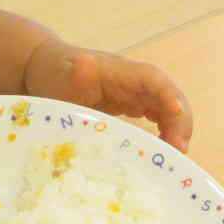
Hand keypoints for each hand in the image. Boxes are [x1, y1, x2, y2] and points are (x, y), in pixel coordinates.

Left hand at [23, 38, 193, 150]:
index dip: (168, 95)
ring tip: (175, 159)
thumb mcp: (61, 78)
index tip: (176, 114)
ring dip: (177, 131)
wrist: (44, 71)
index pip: (153, 79)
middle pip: (169, 95)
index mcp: (120, 71)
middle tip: (178, 152)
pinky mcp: (134, 105)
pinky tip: (163, 155)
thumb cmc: (54, 75)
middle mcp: (135, 81)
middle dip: (179, 121)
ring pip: (168, 108)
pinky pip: (159, 118)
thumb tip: (84, 64)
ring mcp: (137, 93)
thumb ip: (75, 76)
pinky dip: (166, 135)